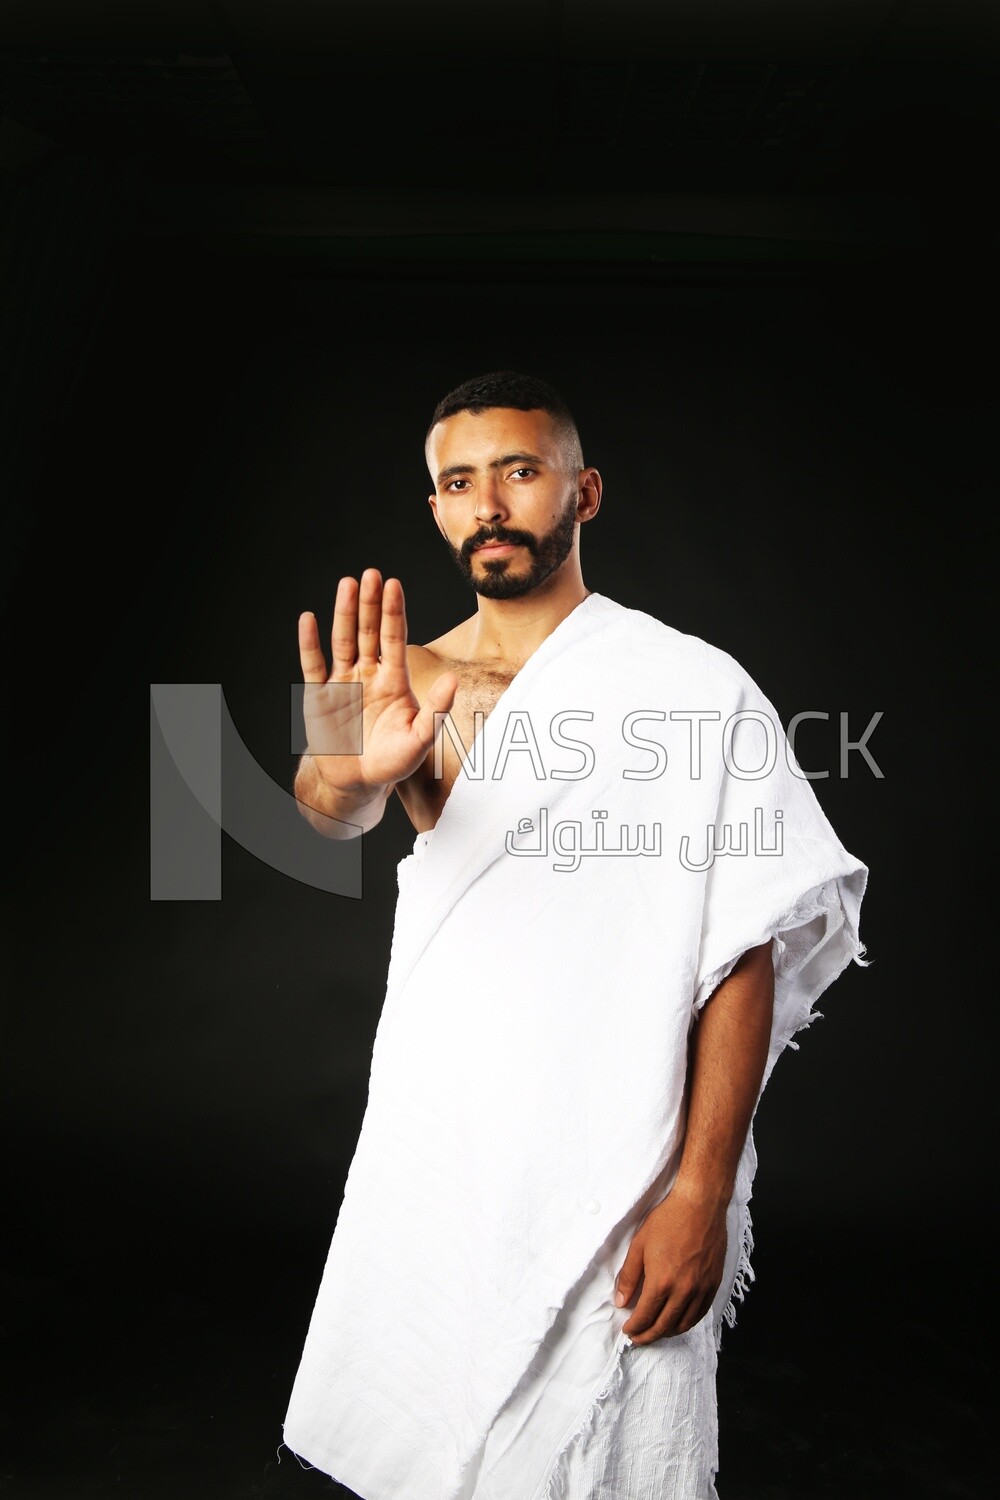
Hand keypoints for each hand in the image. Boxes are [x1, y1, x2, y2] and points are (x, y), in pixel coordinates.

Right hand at [298, 569, 456, 797]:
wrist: (356, 782)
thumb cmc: (392, 761)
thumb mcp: (420, 740)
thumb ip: (437, 711)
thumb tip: (454, 680)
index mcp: (394, 680)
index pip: (395, 638)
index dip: (394, 612)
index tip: (394, 585)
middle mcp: (368, 674)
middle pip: (370, 632)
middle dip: (370, 604)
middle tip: (371, 574)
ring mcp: (342, 682)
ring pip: (343, 640)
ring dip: (344, 614)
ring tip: (346, 585)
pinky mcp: (319, 695)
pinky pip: (313, 665)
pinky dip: (310, 643)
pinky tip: (308, 619)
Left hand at [613, 1185, 727, 1344]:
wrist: (700, 1205)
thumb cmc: (668, 1221)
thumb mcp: (639, 1245)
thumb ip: (629, 1277)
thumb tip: (621, 1301)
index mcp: (662, 1282)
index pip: (645, 1317)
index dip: (634, 1327)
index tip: (627, 1329)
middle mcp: (683, 1291)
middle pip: (664, 1326)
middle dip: (648, 1336)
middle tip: (638, 1338)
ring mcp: (701, 1289)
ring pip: (684, 1324)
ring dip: (668, 1332)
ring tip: (657, 1331)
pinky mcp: (714, 1284)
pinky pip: (701, 1313)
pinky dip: (688, 1322)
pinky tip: (679, 1320)